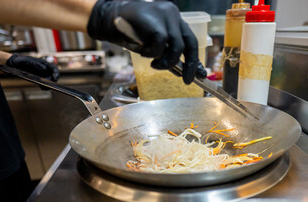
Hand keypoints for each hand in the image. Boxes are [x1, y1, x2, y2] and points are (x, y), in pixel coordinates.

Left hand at [6, 55, 59, 88]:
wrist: (15, 64)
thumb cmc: (22, 61)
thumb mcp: (27, 61)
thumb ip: (36, 64)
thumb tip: (44, 69)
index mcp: (44, 64)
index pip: (54, 69)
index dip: (56, 74)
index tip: (55, 78)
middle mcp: (45, 69)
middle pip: (53, 76)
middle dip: (53, 81)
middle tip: (48, 84)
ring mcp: (42, 75)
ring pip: (49, 81)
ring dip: (48, 85)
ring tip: (44, 87)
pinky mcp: (38, 79)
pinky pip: (43, 84)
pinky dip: (44, 86)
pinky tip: (41, 87)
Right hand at [87, 0, 206, 83]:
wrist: (108, 19)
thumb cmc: (129, 32)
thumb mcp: (152, 44)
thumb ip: (166, 53)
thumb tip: (181, 70)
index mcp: (173, 20)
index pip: (190, 40)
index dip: (195, 60)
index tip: (199, 73)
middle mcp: (173, 15)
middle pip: (190, 43)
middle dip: (190, 65)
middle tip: (186, 80)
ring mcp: (165, 16)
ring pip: (177, 47)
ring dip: (165, 61)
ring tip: (153, 63)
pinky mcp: (155, 22)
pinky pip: (161, 46)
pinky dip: (152, 54)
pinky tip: (142, 51)